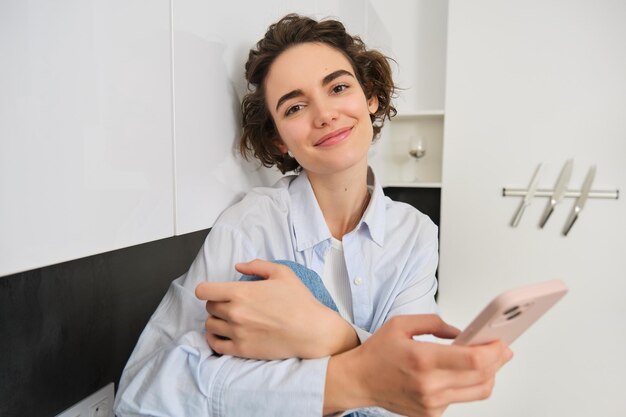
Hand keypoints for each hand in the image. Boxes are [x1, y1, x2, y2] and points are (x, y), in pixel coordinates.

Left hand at [195, 259, 358, 359]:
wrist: (311, 330)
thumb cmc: (299, 301)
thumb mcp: (282, 273)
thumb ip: (257, 265)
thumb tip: (238, 266)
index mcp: (241, 293)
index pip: (204, 291)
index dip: (206, 289)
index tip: (213, 291)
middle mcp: (234, 313)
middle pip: (209, 307)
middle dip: (216, 303)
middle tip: (229, 304)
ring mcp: (236, 333)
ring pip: (210, 325)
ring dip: (216, 320)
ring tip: (227, 319)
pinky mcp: (241, 350)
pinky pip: (215, 345)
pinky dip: (214, 338)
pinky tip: (222, 334)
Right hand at [324, 315, 512, 416]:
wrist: (358, 381)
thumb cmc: (377, 353)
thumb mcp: (401, 324)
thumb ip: (434, 323)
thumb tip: (460, 331)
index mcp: (422, 359)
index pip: (473, 360)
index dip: (493, 351)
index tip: (500, 341)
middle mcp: (429, 385)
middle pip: (482, 377)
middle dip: (498, 360)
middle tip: (501, 348)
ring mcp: (432, 403)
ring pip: (478, 392)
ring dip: (489, 375)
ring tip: (488, 360)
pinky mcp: (431, 413)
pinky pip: (461, 399)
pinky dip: (467, 385)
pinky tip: (462, 372)